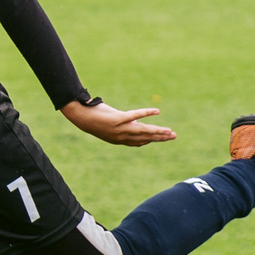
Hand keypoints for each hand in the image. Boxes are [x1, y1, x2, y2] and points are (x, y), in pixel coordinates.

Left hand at [62, 100, 176, 145]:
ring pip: (143, 130)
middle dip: (160, 138)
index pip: (139, 142)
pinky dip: (146, 113)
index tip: (163, 138)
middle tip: (174, 136)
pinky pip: (134, 116)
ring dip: (158, 131)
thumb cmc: (95, 117)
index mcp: (119, 139)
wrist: (80, 116)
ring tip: (169, 131)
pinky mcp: (117, 119)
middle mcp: (121, 136)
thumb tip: (137, 121)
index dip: (152, 140)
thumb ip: (124, 123)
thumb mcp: (111, 123)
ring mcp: (119, 128)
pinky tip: (156, 111)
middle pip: (145, 138)